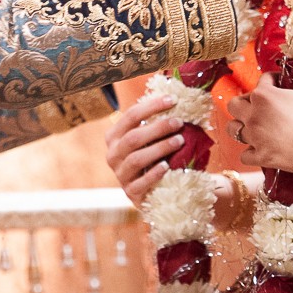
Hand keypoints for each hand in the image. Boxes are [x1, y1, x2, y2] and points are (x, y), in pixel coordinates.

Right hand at [105, 92, 184, 206]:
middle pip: (133, 137)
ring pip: (137, 158)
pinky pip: (141, 183)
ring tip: (179, 141)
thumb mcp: (148, 140)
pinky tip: (167, 166)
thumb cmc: (150, 158)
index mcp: (114, 136)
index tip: (173, 100)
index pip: (131, 116)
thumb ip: (154, 124)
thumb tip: (178, 101)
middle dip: (158, 127)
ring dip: (160, 148)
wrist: (149, 192)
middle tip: (179, 122)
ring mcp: (120, 174)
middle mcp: (112, 154)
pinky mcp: (130, 192)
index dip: (152, 106)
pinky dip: (154, 173)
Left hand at [227, 70, 292, 177]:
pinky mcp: (261, 157)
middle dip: (244, 102)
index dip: (272, 80)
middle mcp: (254, 115)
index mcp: (264, 95)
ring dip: (240, 127)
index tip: (279, 83)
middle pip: (234, 104)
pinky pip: (244, 155)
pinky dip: (250, 153)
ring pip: (232, 129)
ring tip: (252, 127)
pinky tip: (260, 149)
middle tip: (258, 105)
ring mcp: (255, 137)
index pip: (262, 81)